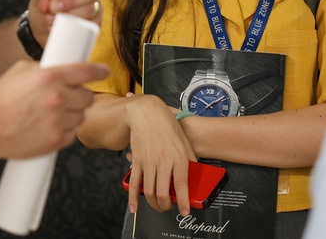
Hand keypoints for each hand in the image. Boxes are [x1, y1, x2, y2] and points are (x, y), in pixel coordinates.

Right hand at [0, 60, 107, 158]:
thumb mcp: (21, 70)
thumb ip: (46, 68)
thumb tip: (62, 68)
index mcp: (50, 76)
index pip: (87, 71)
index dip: (99, 71)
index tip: (103, 71)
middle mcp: (57, 98)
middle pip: (87, 96)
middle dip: (80, 95)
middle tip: (69, 96)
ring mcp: (57, 121)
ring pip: (81, 116)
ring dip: (72, 113)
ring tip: (53, 112)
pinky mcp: (54, 141)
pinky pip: (71, 134)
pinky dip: (64, 130)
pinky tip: (50, 125)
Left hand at [28, 0, 100, 45]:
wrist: (44, 27)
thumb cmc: (46, 7)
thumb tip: (46, 5)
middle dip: (70, 0)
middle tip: (52, 8)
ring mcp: (96, 7)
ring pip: (90, 9)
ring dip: (69, 15)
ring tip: (50, 20)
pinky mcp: (96, 24)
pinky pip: (90, 27)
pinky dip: (73, 28)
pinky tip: (58, 29)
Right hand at [124, 94, 196, 216]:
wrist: (147, 113)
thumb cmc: (169, 126)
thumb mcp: (185, 142)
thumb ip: (190, 160)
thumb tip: (193, 177)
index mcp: (178, 157)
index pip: (181, 185)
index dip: (183, 202)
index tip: (185, 212)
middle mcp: (163, 161)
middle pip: (162, 193)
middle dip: (166, 206)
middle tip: (168, 207)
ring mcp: (148, 162)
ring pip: (148, 191)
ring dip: (153, 204)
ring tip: (157, 206)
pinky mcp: (137, 160)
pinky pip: (134, 182)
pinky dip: (133, 197)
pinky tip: (134, 208)